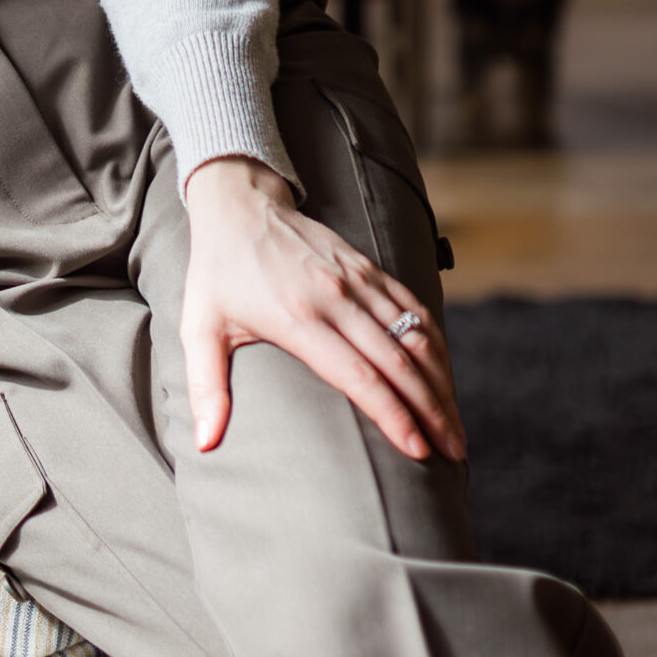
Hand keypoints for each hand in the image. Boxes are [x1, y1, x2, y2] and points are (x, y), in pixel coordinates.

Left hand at [180, 155, 466, 464]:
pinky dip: (435, 343)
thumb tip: (205, 443)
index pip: (358, 375)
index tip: (419, 450)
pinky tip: (445, 375)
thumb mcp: (200, 328)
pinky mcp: (368, 268)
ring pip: (414, 335)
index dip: (392, 414)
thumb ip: (206, 388)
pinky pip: (413, 307)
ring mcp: (357, 280)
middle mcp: (335, 298)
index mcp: (297, 318)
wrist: (239, 203)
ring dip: (441, 382)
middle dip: (432, 411)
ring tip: (456, 426)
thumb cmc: (218, 272)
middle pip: (398, 362)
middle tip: (454, 452)